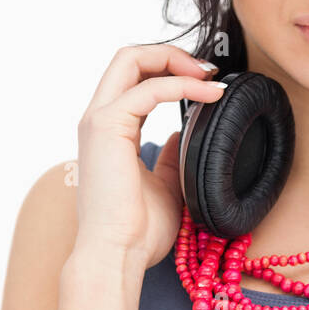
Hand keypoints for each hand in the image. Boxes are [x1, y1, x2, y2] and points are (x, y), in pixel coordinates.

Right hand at [73, 44, 228, 266]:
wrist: (117, 255)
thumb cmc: (137, 231)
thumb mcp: (165, 184)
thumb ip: (172, 157)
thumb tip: (185, 136)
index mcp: (109, 129)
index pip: (133, 77)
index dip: (168, 69)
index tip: (205, 81)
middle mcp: (98, 118)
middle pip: (128, 57)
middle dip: (170, 54)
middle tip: (207, 70)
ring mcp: (99, 120)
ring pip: (130, 59)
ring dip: (176, 61)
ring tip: (210, 77)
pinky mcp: (107, 126)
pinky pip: (149, 89)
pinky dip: (182, 86)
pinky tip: (209, 95)